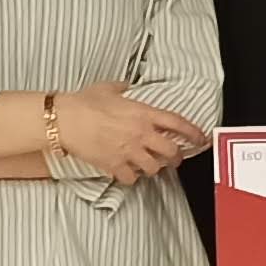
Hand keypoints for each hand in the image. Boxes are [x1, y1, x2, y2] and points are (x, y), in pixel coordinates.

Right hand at [49, 82, 210, 186]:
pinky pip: (132, 178)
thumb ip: (123, 88)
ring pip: (154, 168)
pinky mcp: (115, 165)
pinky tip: (128, 172)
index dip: (193, 133)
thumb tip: (127, 86)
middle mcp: (141, 134)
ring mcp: (129, 151)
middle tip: (174, 158)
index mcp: (144, 113)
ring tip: (149, 165)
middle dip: (176, 157)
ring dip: (154, 168)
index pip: (178, 123)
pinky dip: (132, 177)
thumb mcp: (108, 87)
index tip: (201, 138)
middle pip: (171, 152)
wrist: (65, 120)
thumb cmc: (84, 102)